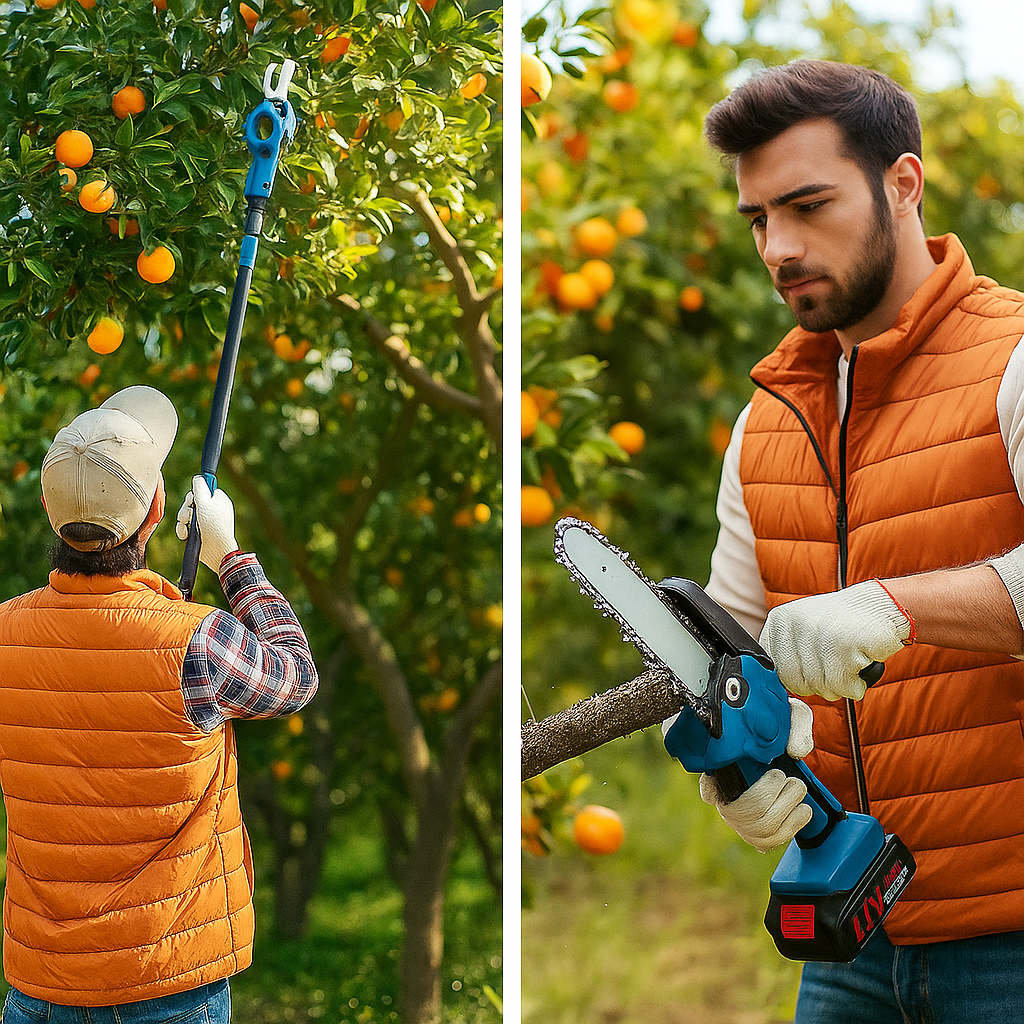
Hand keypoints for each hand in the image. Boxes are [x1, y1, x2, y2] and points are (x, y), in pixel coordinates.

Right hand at [175, 475, 237, 572]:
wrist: (217, 551)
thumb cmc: (213, 526)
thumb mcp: (205, 503)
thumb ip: (199, 488)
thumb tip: (198, 477)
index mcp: (218, 499)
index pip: (201, 489)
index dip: (194, 495)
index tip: (193, 502)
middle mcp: (212, 509)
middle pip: (190, 502)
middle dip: (185, 510)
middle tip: (188, 517)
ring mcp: (205, 521)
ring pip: (185, 515)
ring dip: (183, 522)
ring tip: (188, 529)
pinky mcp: (199, 532)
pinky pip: (185, 526)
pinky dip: (184, 530)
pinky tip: (186, 536)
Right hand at [699, 698, 814, 852]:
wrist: (781, 746)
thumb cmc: (776, 728)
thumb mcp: (785, 713)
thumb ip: (796, 721)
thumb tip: (797, 752)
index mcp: (720, 766)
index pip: (707, 785)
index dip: (713, 789)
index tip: (729, 781)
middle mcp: (723, 796)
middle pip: (742, 811)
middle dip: (771, 795)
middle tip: (787, 778)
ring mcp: (738, 817)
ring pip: (759, 828)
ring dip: (787, 810)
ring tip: (798, 790)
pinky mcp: (754, 833)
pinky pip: (766, 842)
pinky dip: (790, 828)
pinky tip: (802, 811)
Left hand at [760, 579, 912, 700]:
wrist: (883, 605)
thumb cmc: (843, 626)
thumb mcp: (804, 631)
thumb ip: (787, 657)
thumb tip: (778, 689)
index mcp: (779, 620)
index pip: (773, 670)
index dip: (797, 678)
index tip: (816, 665)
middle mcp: (794, 623)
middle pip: (795, 682)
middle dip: (819, 684)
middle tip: (837, 665)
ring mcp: (817, 632)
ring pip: (819, 686)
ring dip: (840, 684)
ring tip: (850, 660)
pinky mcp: (843, 644)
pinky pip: (841, 686)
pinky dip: (855, 684)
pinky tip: (861, 663)